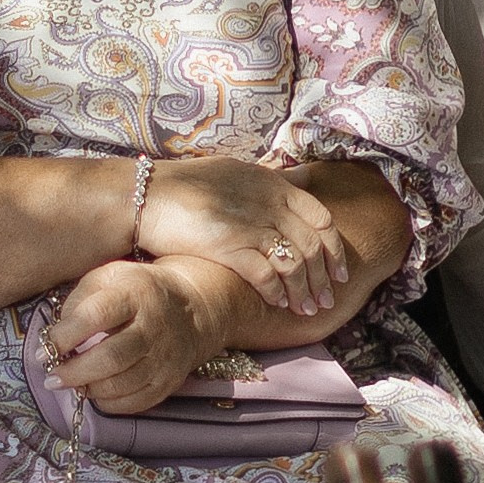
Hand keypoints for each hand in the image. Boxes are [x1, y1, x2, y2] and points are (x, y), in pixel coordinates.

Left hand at [45, 254, 237, 415]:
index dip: (66, 335)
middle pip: (111, 357)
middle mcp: (154, 326)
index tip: (43, 349)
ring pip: (123, 384)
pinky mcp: (170, 381)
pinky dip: (109, 403)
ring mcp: (165, 357)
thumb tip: (56, 336)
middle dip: (75, 372)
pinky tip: (94, 393)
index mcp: (135, 293)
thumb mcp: (108, 276)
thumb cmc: (137, 290)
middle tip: (51, 377)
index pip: (96, 315)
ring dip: (89, 389)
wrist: (192, 307)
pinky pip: (137, 402)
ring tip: (69, 385)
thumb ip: (80, 299)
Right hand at [135, 154, 346, 316]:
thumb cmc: (183, 185)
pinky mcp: (228, 245)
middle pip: (312, 246)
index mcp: (272, 185)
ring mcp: (249, 224)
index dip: (333, 248)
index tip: (338, 270)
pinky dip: (276, 291)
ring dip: (304, 290)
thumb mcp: (234, 172)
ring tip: (306, 310)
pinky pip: (265, 274)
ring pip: (293, 264)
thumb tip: (294, 184)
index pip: (321, 218)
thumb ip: (266, 183)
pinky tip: (279, 303)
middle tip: (326, 300)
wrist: (145, 195)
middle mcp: (267, 204)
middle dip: (323, 277)